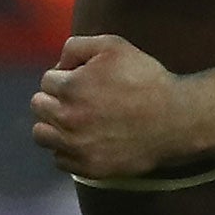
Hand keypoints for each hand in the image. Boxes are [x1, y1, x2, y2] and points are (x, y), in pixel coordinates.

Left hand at [30, 34, 197, 179]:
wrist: (175, 119)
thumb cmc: (144, 78)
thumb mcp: (111, 45)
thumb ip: (76, 46)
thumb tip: (59, 64)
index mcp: (70, 88)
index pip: (46, 80)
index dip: (64, 77)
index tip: (82, 80)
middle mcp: (68, 119)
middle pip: (38, 107)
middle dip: (53, 99)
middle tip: (76, 99)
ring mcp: (78, 147)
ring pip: (42, 136)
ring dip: (53, 125)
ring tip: (73, 120)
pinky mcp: (90, 168)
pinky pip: (60, 160)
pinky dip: (66, 149)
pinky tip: (83, 139)